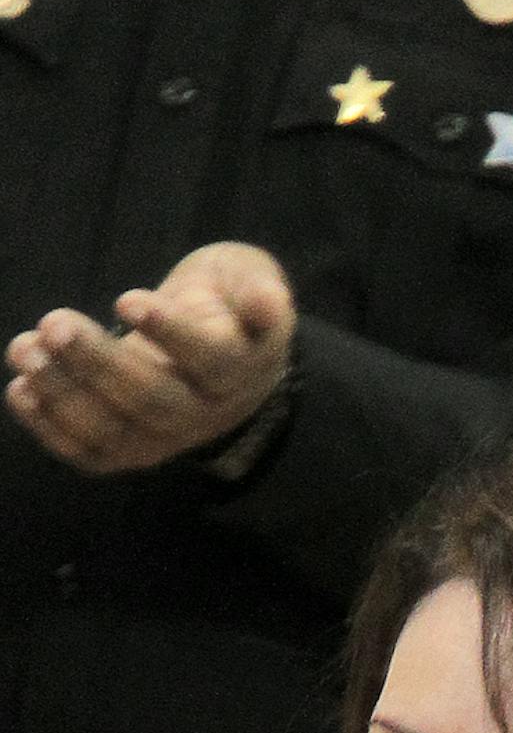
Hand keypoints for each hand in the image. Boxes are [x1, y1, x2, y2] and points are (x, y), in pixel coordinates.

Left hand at [5, 242, 296, 474]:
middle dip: (100, 364)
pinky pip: (93, 455)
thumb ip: (259, 286)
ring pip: (118, 432)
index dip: (171, 334)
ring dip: (65, 394)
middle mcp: (210, 411)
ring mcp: (171, 437)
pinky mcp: (135, 450)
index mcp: (242, 366)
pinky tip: (21, 389)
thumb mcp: (249, 277)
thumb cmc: (228, 303)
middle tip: (55, 323)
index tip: (127, 300)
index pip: (212, 360)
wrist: (223, 350)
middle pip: (156, 401)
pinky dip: (51, 429)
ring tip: (25, 347)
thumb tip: (268, 304)